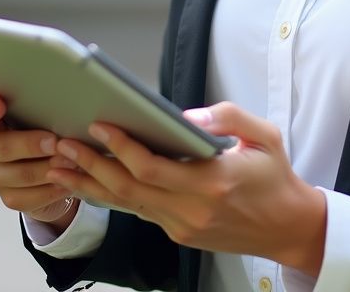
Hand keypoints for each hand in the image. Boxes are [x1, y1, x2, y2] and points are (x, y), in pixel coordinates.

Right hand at [0, 94, 80, 229]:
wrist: (43, 159)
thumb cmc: (37, 123)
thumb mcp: (34, 109)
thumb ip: (36, 103)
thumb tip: (63, 96)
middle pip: (0, 148)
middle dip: (30, 145)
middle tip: (54, 142)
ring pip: (18, 175)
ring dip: (46, 169)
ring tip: (70, 161)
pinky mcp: (7, 196)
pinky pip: (27, 197)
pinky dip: (49, 190)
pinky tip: (66, 181)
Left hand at [48, 101, 325, 274]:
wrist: (288, 227)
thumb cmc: (276, 177)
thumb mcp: (264, 135)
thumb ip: (227, 117)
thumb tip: (188, 115)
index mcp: (212, 183)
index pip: (152, 168)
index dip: (121, 147)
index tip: (99, 126)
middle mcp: (192, 210)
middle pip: (129, 189)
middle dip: (91, 166)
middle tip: (63, 144)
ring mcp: (183, 226)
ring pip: (127, 204)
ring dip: (92, 184)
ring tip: (61, 166)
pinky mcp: (180, 233)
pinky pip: (140, 212)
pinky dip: (112, 196)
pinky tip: (93, 182)